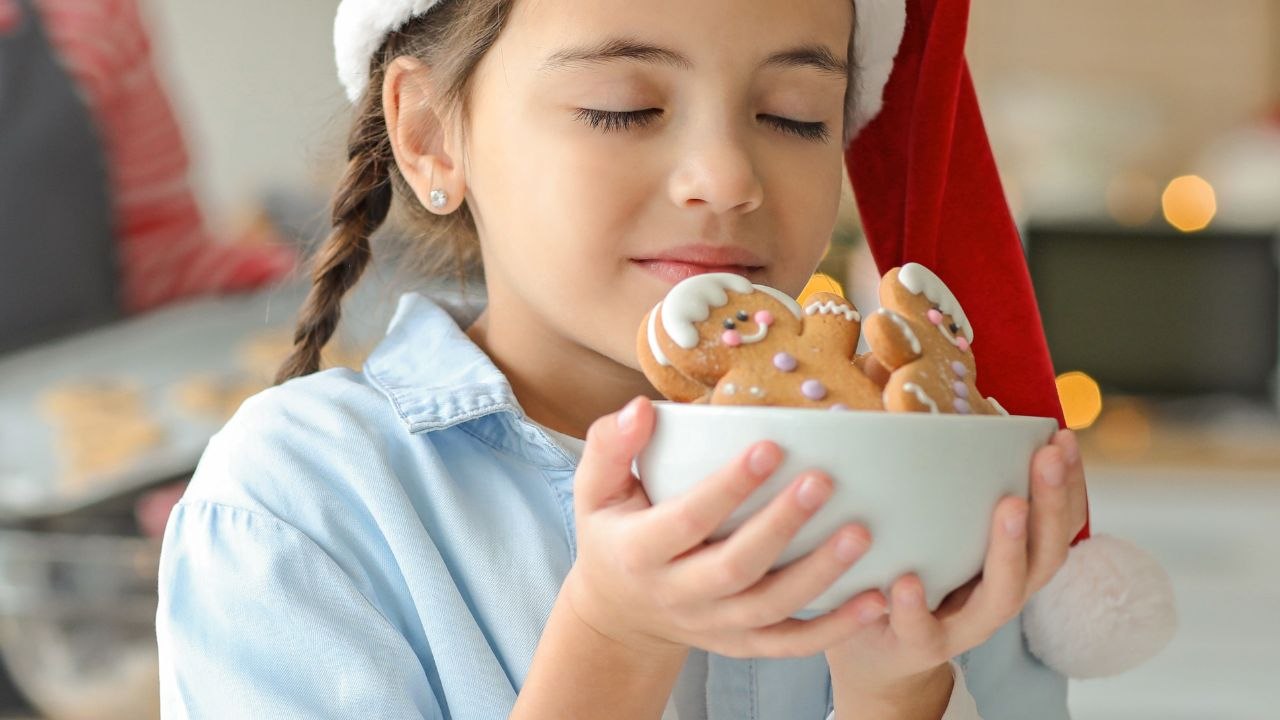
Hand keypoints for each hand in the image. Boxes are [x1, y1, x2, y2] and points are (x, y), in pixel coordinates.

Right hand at [564, 396, 886, 660]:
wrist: (619, 613)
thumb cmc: (613, 534)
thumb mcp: (595, 491)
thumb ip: (611, 446)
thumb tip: (642, 407)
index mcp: (640, 552)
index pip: (687, 519)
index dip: (728, 487)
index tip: (769, 446)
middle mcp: (677, 595)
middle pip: (735, 567)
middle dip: (781, 526)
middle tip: (824, 481)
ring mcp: (712, 625)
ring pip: (770, 609)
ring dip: (819, 575)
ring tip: (861, 534)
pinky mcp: (741, 644)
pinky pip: (791, 644)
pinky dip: (835, 628)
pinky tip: (875, 600)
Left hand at [825, 428, 1088, 697]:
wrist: (871, 655)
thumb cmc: (903, 569)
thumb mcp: (925, 522)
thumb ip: (928, 468)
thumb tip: (902, 376)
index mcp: (1009, 561)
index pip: (1056, 521)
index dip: (1069, 482)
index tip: (1063, 436)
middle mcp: (1000, 594)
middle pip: (1046, 553)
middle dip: (1053, 500)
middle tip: (1049, 455)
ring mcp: (964, 625)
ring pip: (1002, 595)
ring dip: (1009, 549)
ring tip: (1008, 505)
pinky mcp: (918, 646)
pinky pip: (923, 630)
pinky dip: (916, 606)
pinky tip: (907, 581)